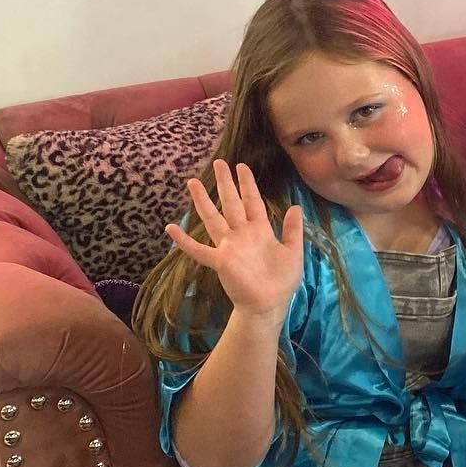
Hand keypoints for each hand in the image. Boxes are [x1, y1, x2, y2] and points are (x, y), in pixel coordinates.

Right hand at [166, 159, 303, 322]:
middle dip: (226, 183)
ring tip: (193, 183)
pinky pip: (199, 249)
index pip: (253, 201)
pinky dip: (184, 241)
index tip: (241, 166)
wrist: (269, 304)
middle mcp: (242, 234)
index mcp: (260, 230)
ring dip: (203, 201)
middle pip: (232, 202)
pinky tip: (171, 228)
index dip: (247, 184)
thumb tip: (294, 206)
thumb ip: (293, 229)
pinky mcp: (220, 261)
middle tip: (219, 162)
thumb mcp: (293, 251)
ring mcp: (229, 246)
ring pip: (214, 218)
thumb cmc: (282, 280)